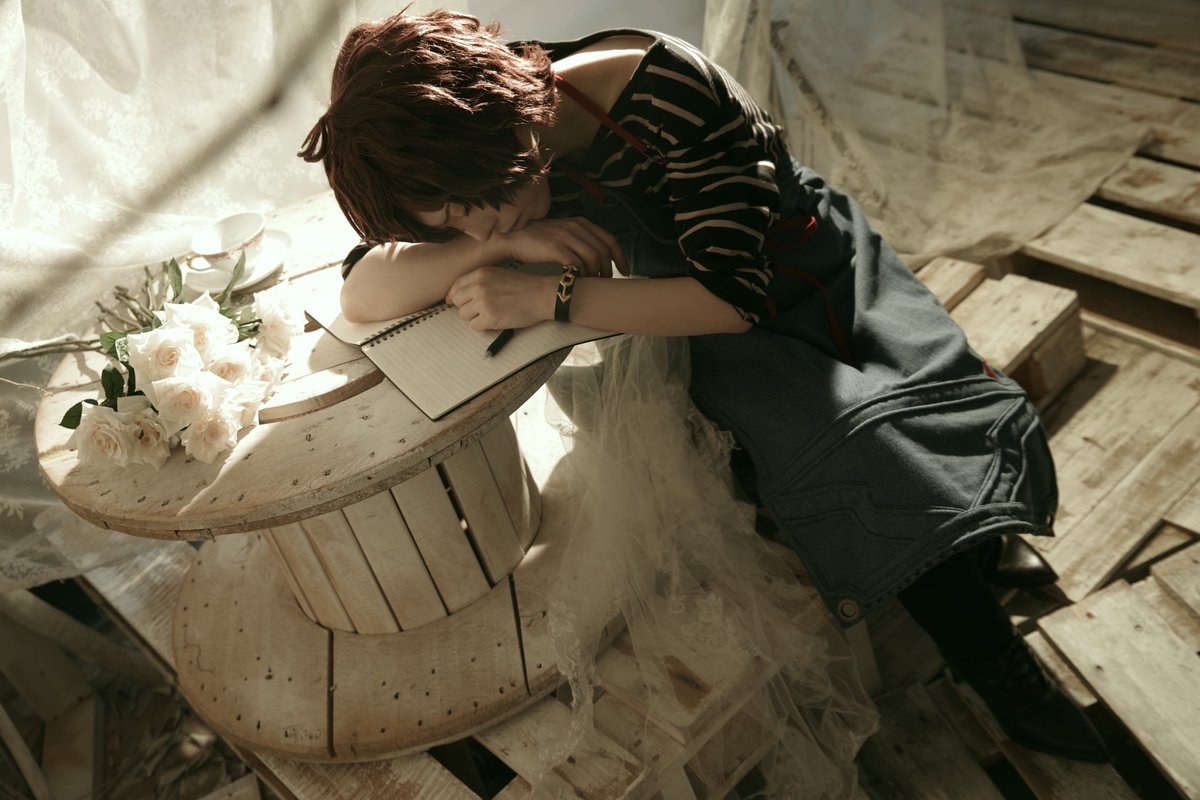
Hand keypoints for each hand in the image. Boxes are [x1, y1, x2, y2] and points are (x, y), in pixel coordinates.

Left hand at [445, 266, 558, 330]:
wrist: (542, 295)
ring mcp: (483, 302)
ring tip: (490, 315)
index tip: (456, 302)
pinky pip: (474, 326)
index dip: (455, 296)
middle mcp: (479, 286)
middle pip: (458, 301)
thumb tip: (457, 296)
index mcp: (481, 273)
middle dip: (466, 307)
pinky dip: (482, 326)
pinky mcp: (490, 317)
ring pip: (464, 315)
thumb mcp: (499, 274)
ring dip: (474, 317)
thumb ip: (480, 281)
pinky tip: (494, 321)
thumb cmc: (525, 286)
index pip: (456, 285)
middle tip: (479, 310)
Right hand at [495, 217, 628, 277]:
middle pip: (604, 250)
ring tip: (592, 284)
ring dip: (596, 274)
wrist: (513, 239)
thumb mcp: (562, 232)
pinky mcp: (555, 248)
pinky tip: (578, 281)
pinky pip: (576, 264)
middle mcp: (575, 227)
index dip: (620, 257)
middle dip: (609, 269)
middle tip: (606, 282)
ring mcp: (565, 236)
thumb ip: (579, 239)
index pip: (609, 239)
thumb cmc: (538, 241)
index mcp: (580, 223)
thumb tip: (598, 256)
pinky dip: (581, 275)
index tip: (624, 271)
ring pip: (593, 258)